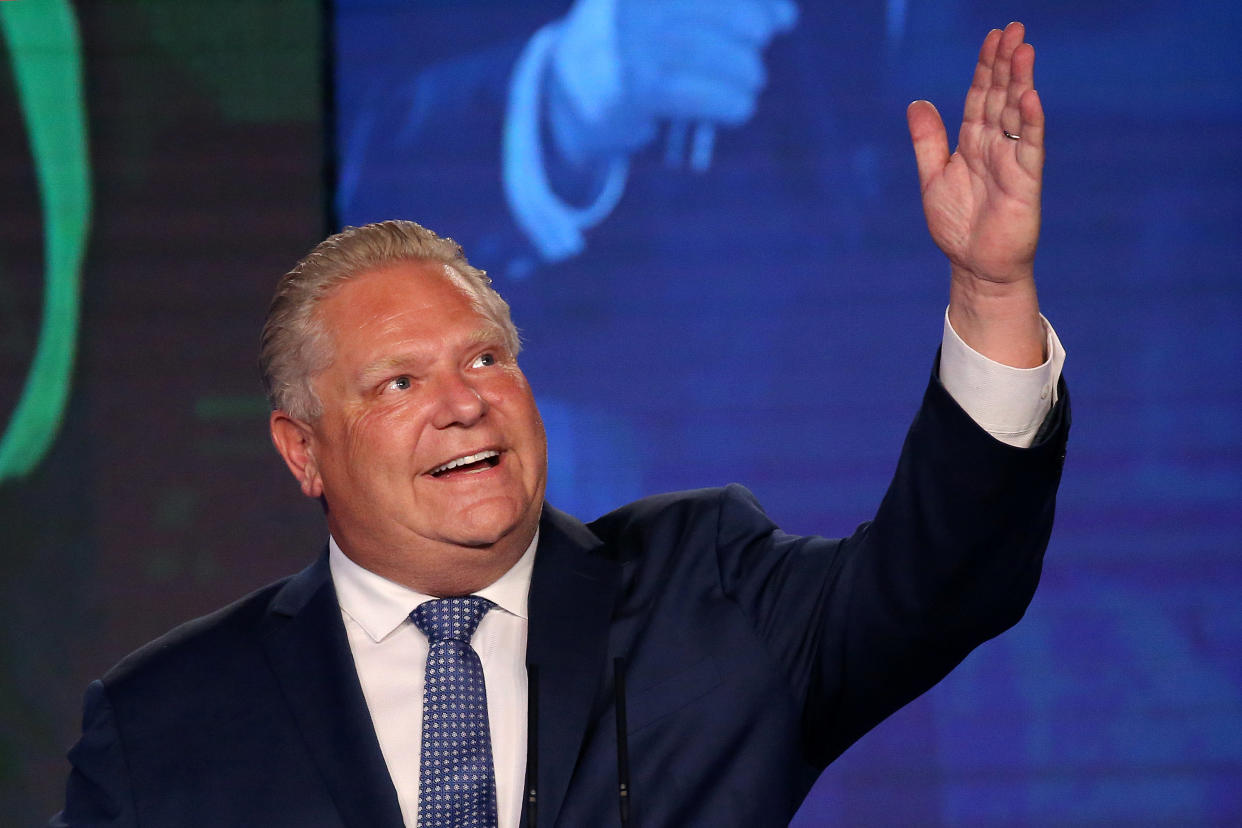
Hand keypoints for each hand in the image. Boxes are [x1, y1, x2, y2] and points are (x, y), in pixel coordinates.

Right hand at [548, 0, 797, 167]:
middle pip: (724, 10)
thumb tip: (784, 19)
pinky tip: (738, 107)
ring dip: (746, 74)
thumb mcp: (670, 10)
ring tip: (749, 85)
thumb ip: (722, 5)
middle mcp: (633, 3)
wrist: (570, 94)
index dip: (761, 1)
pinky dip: (730, 102)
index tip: (784, 22)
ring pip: (716, 54)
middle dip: (755, 35)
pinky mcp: (631, 89)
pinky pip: (699, 94)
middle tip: (756, 57)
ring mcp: (628, 42)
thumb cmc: (637, 45)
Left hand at [907, 22, 1045, 366]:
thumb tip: (917, 102)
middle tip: (1013, 29)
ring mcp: (1012, 162)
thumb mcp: (932, 177)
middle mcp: (995, 146)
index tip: (992, 36)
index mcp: (972, 143)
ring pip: (1016, 114)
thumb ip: (928, 140)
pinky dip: (1030, 122)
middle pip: (1000, 97)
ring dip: (1020, 82)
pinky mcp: (1025, 183)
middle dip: (1005, 63)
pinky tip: (1030, 97)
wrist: (974, 265)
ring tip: (1023, 50)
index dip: (985, 67)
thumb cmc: (956, 225)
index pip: (979, 96)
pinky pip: (1028, 148)